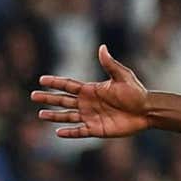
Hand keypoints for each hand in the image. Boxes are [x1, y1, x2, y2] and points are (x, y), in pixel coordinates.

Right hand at [31, 45, 149, 138]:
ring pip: (68, 116)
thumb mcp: (123, 77)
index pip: (69, 85)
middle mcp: (88, 103)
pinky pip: (79, 131)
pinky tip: (58, 132)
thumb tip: (102, 48)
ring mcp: (91, 116)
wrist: (147, 111)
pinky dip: (69, 132)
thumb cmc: (136, 93)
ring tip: (40, 114)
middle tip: (33, 95)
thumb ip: (110, 64)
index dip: (55, 82)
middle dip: (48, 98)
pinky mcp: (97, 129)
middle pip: (63, 100)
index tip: (41, 79)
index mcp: (92, 90)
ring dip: (54, 116)